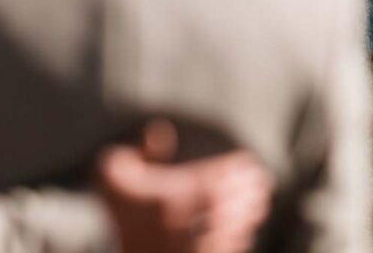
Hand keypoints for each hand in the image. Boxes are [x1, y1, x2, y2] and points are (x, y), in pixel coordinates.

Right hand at [96, 120, 271, 252]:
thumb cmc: (114, 207)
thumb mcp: (111, 172)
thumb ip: (137, 150)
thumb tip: (163, 131)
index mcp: (164, 197)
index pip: (211, 180)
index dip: (234, 170)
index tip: (249, 162)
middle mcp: (177, 224)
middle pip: (223, 206)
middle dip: (246, 192)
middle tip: (262, 182)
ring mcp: (184, 249)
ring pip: (225, 231)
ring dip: (246, 216)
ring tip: (260, 204)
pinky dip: (237, 241)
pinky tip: (245, 231)